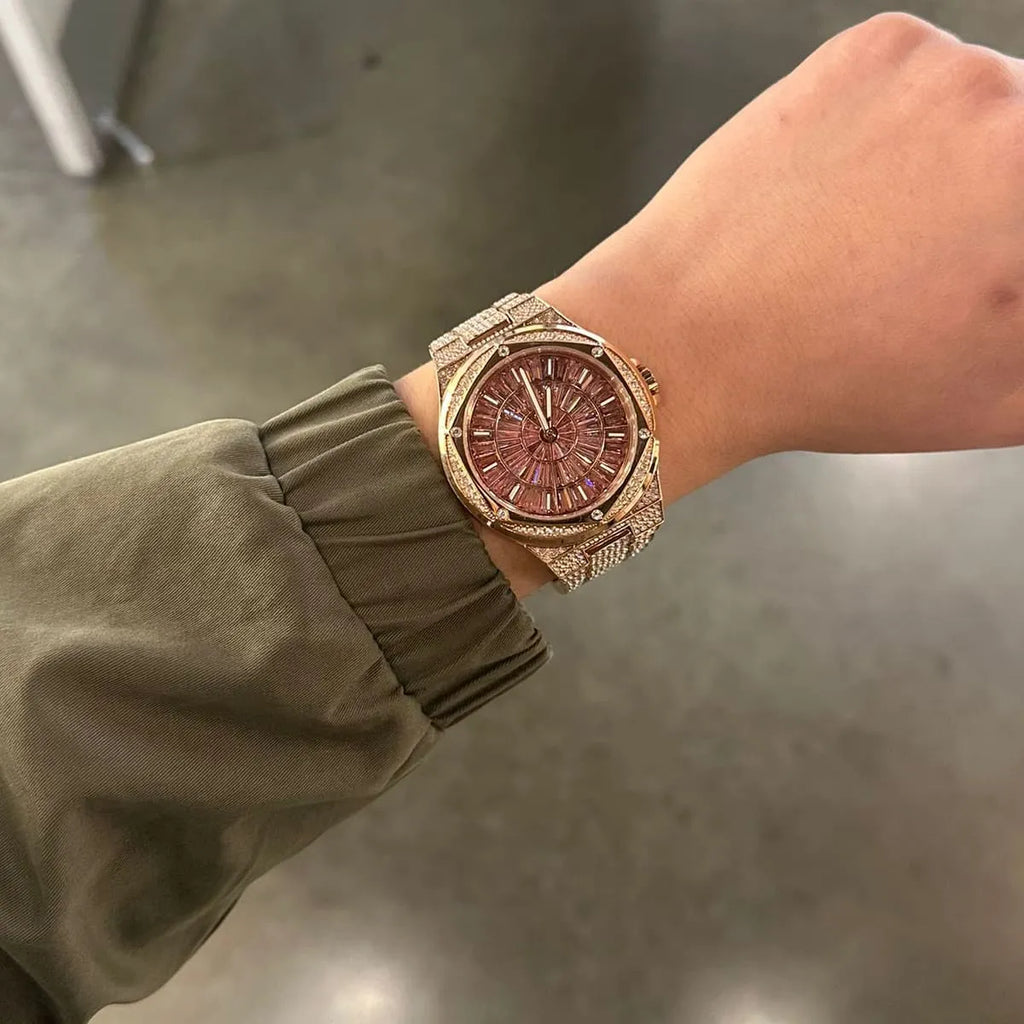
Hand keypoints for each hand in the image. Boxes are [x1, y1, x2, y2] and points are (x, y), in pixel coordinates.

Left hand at [399, 13, 1023, 594]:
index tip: (978, 274)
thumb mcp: (1001, 398)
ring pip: (984, 112)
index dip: (1006, 257)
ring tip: (870, 237)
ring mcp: (948, 70)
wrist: (689, 341)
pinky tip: (838, 192)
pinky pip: (916, 83)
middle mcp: (1020, 115)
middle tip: (926, 263)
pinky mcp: (880, 47)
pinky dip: (892, 127)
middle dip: (996, 208)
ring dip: (952, 161)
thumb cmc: (829, 383)